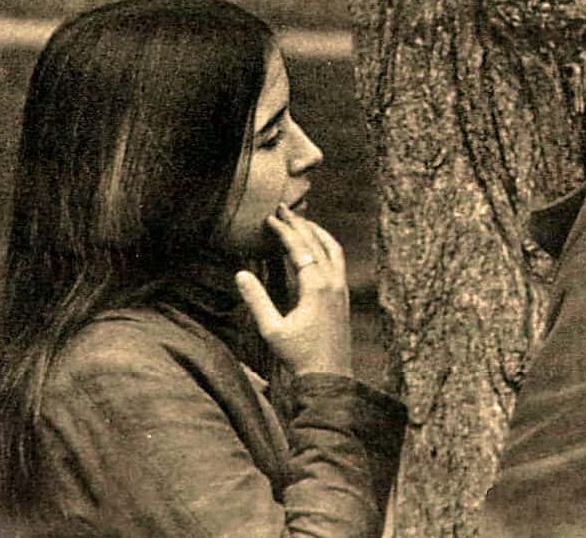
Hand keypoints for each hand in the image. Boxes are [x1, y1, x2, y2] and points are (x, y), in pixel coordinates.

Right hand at [235, 204, 351, 376]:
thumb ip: (256, 300)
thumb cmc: (299, 356)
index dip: (284, 231)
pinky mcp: (344, 297)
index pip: (300, 248)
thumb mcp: (271, 330)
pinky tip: (315, 249)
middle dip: (300, 223)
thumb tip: (241, 273)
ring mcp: (342, 289)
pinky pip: (338, 262)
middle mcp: (334, 283)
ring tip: (300, 221)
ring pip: (333, 249)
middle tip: (283, 209)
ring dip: (317, 232)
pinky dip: (326, 246)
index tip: (270, 218)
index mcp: (316, 287)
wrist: (330, 377)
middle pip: (318, 242)